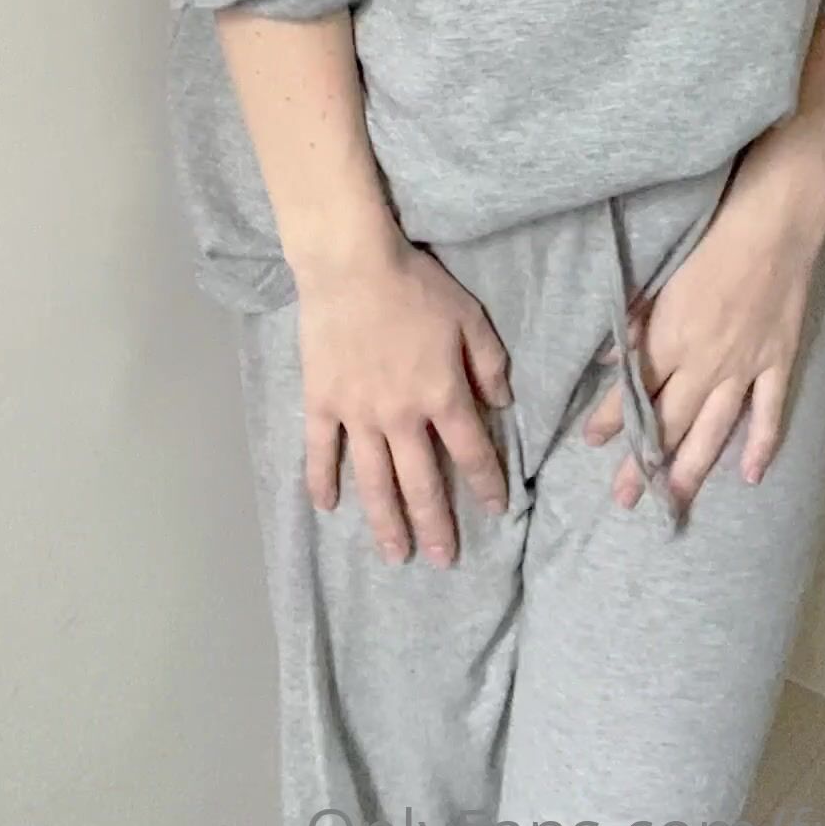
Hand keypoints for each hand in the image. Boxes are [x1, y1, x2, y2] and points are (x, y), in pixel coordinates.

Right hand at [296, 236, 511, 566]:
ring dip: (387, 522)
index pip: (471, 452)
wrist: (351, 266)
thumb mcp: (470, 318)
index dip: (487, 484)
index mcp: (442, 395)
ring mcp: (357, 414)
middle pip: (422, 482)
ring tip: (397, 555)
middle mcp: (401, 416)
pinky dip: (323, 480)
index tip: (496, 510)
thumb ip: (489, 364)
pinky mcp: (321, 402)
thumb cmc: (416, 286)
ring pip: (374, 481)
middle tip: (443, 559)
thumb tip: (503, 406)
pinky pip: (321, 451)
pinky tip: (328, 507)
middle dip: (436, 524)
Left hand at [583, 144, 824, 508]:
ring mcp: (745, 366)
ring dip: (692, 468)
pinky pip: (770, 412)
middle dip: (644, 462)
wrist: (775, 222)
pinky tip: (751, 476)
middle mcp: (705, 362)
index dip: (611, 419)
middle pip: (670, 422)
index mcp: (670, 338)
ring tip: (674, 503)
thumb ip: (634, 321)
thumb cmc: (711, 238)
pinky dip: (761, 445)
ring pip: (715, 429)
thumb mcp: (661, 276)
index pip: (634, 389)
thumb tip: (607, 358)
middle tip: (624, 499)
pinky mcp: (778, 360)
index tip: (591, 442)